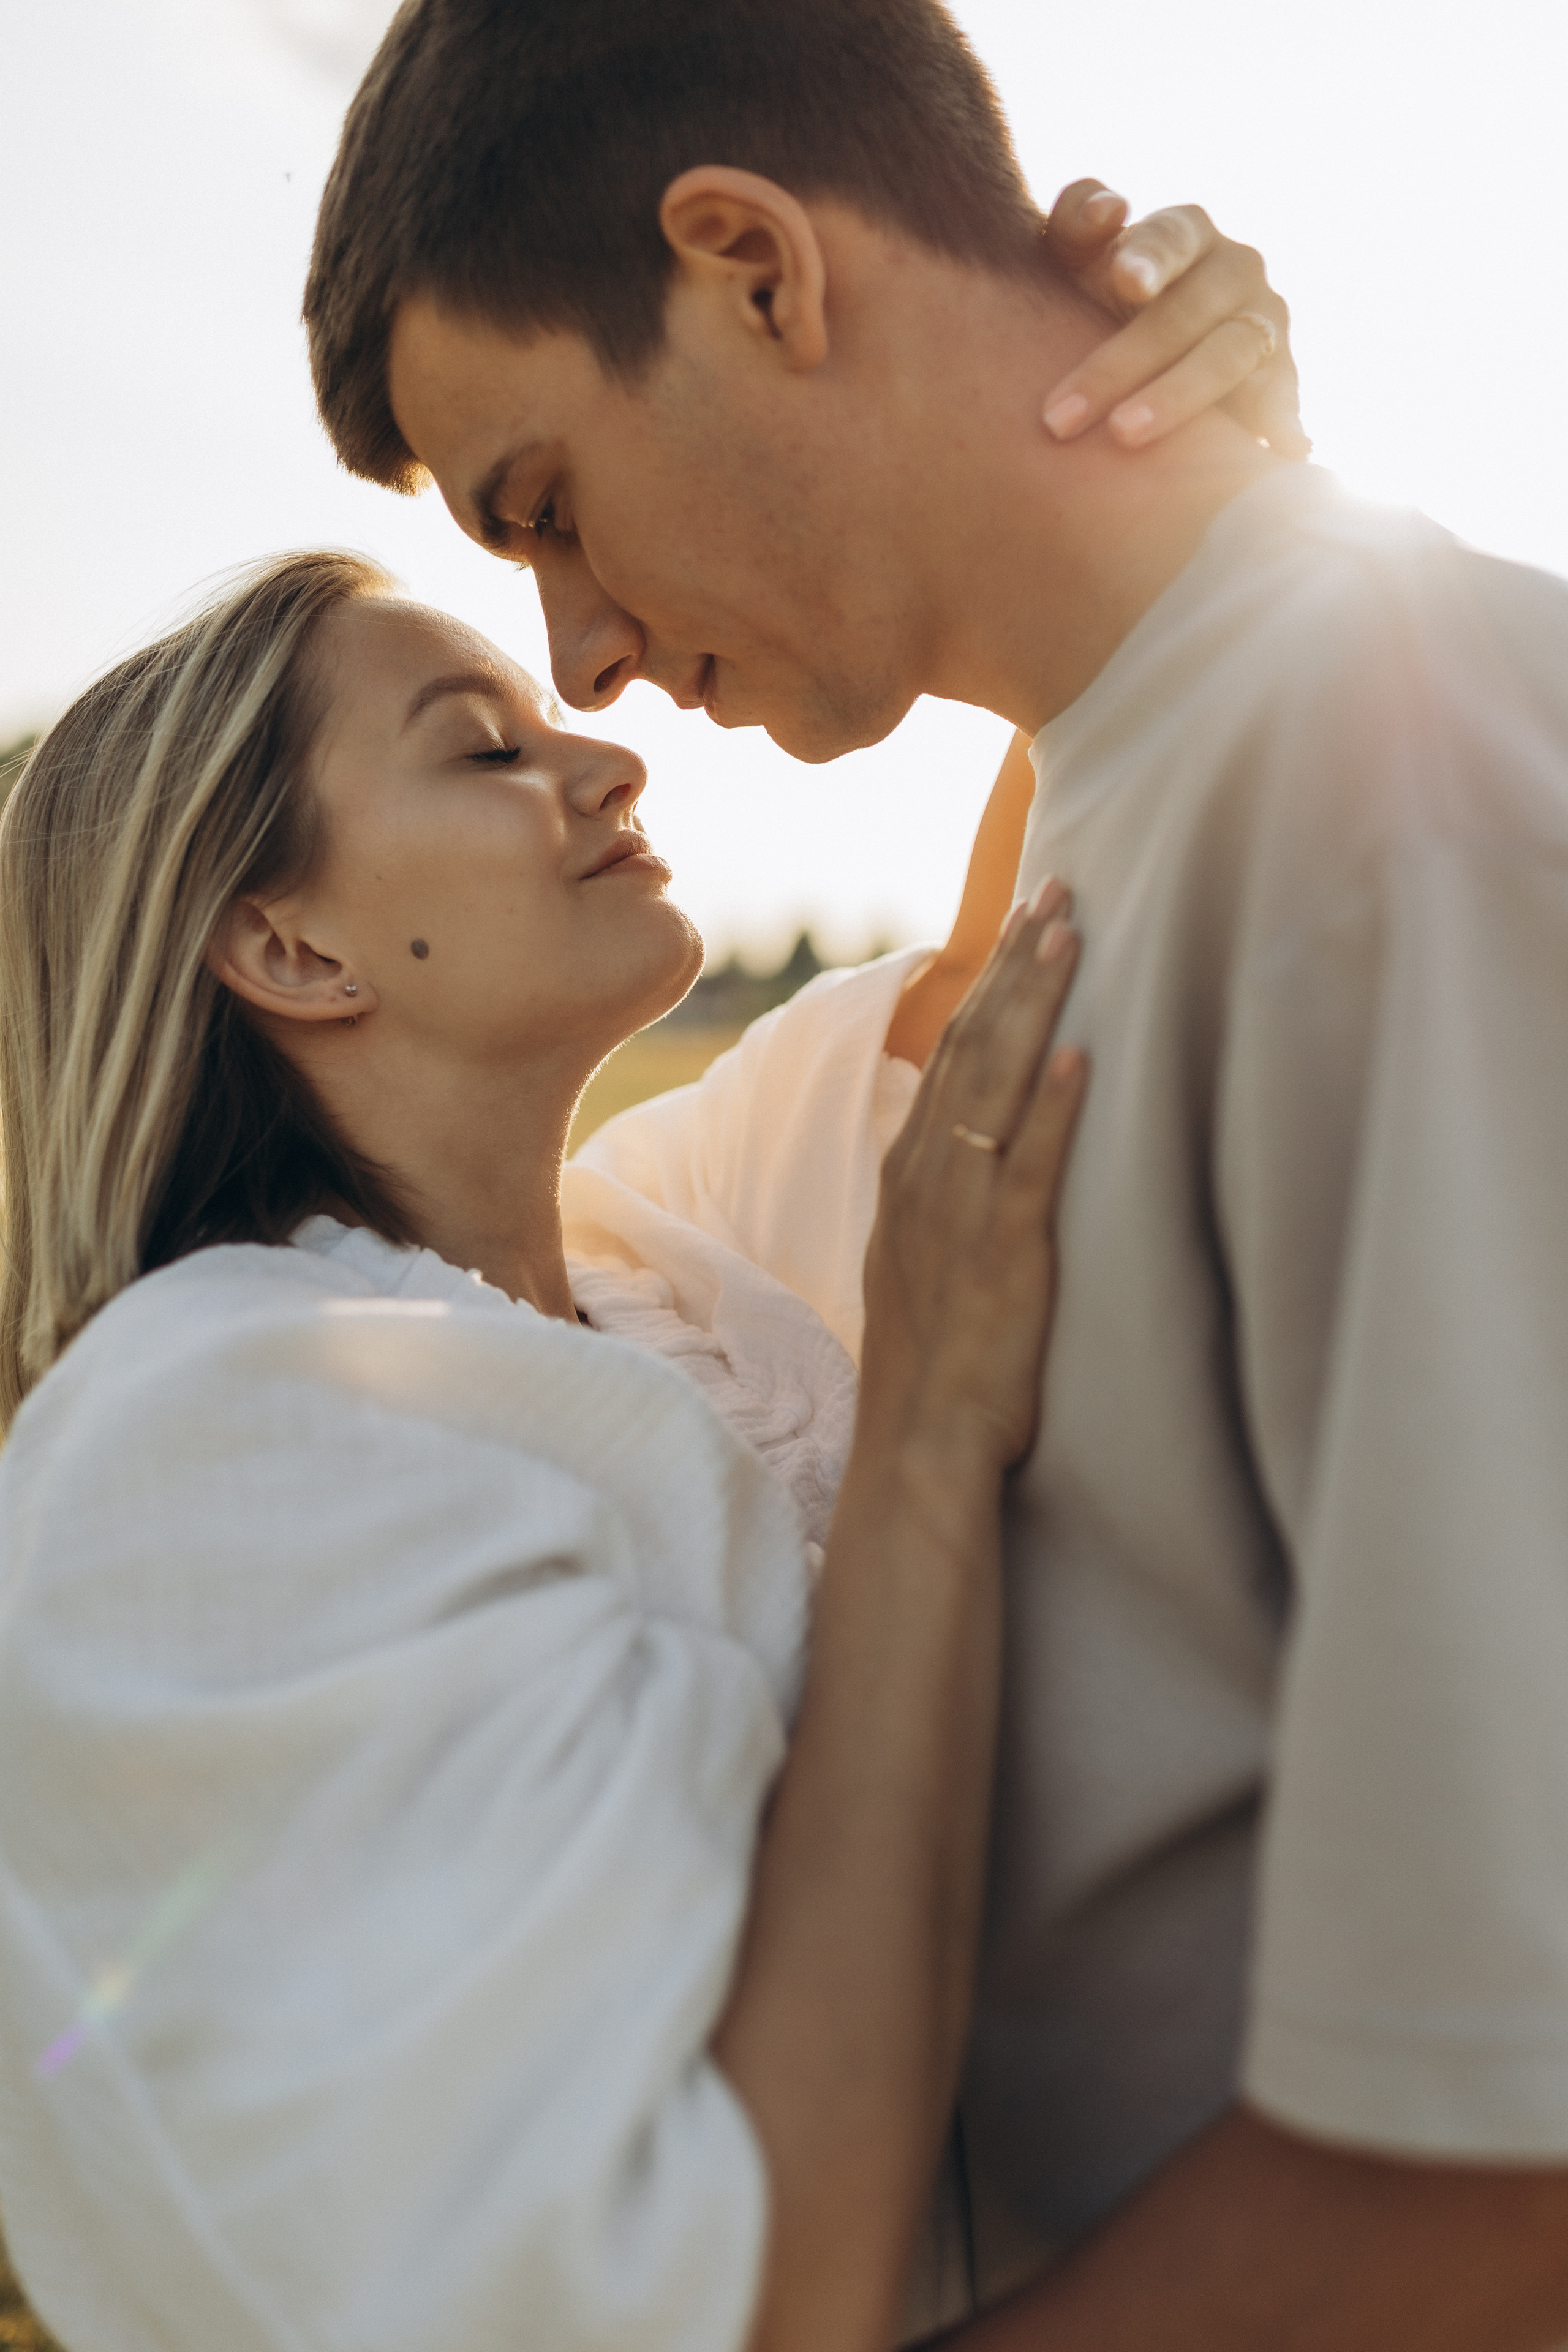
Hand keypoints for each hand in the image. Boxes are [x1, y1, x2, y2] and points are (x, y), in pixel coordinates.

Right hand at [861, 881, 1086, 1478]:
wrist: (920, 1443)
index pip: (951, 1052)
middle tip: (1059, 889)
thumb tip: (973, 1143)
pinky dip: (1053, 1109)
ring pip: (996, 1085)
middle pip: (973, 1045)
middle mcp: (928, 1177)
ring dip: (1033, 1006)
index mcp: (911, 1173)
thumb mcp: (923, 1258)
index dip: (989, 981)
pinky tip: (1080, 1056)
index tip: (1023, 920)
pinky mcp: (1004, 1254)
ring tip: (1068, 934)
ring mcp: (961, 1211)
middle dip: (1016, 963)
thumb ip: (945, 1194)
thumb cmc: (934, 1361)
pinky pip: (1029, 1167)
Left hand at [1040, 180, 1307, 457]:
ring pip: (1227, 358)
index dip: (1150, 258)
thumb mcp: (1077, 256)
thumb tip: (1110, 210)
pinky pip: (1280, 401)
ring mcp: (1264, 323)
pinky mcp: (1281, 378)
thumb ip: (1076, 221)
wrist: (1146, 351)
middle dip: (1122, 363)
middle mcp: (1236, 270)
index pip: (1171, 237)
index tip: (1125, 281)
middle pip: (1184, 314)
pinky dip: (1280, 423)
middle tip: (1062, 416)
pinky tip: (1277, 452)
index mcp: (1187, 232)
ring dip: (1176, 398)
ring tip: (1124, 436)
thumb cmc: (1100, 293)